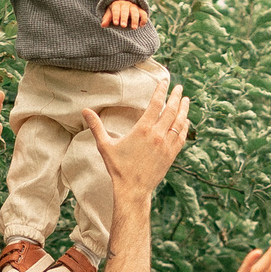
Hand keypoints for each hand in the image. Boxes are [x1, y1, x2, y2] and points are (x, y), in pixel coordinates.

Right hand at [84, 83, 189, 203]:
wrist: (132, 189)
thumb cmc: (118, 168)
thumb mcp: (105, 146)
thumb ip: (96, 127)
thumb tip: (85, 111)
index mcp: (142, 130)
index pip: (156, 104)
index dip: (161, 91)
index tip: (164, 82)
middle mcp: (157, 135)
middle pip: (171, 110)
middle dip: (176, 97)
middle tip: (180, 88)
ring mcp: (167, 146)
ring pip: (179, 123)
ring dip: (184, 110)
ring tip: (186, 100)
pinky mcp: (171, 155)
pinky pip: (181, 137)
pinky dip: (185, 127)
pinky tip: (186, 121)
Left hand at [100, 0, 148, 29]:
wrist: (125, 1)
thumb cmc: (116, 10)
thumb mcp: (110, 12)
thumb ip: (107, 18)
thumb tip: (103, 25)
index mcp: (117, 4)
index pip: (116, 9)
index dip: (115, 16)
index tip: (115, 23)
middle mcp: (126, 4)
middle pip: (125, 10)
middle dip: (124, 18)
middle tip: (123, 26)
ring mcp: (134, 7)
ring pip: (135, 11)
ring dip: (135, 20)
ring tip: (134, 28)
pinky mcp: (140, 10)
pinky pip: (143, 13)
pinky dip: (143, 19)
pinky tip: (141, 26)